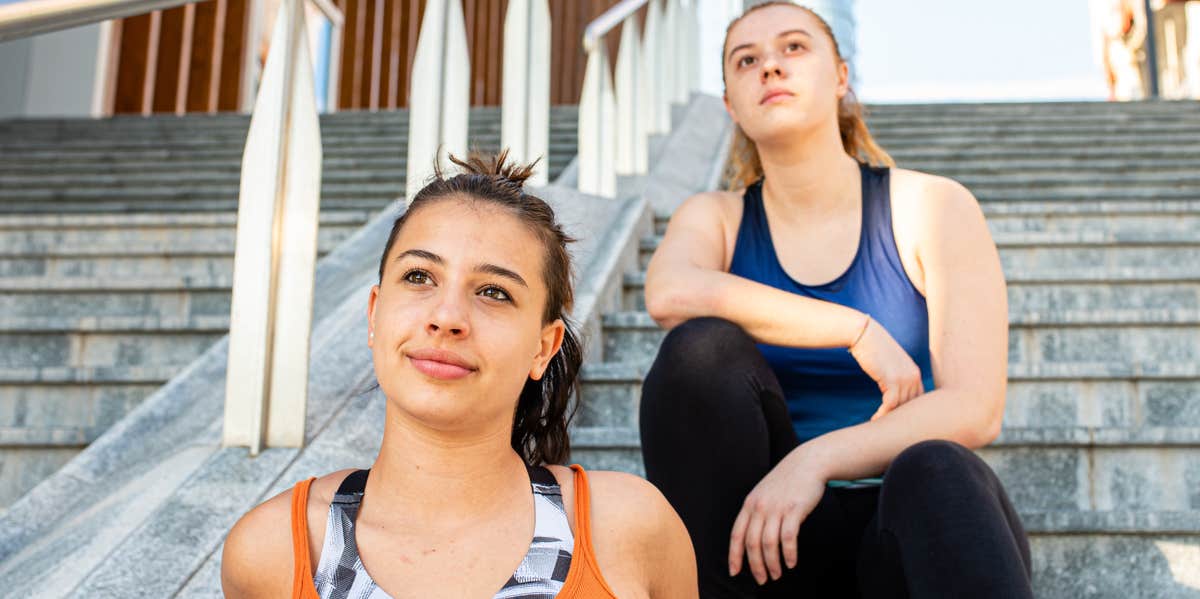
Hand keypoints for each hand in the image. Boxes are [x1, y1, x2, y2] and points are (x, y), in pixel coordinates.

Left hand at [728, 448, 825, 584]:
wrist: (807, 463)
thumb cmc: (786, 482)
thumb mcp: (763, 494)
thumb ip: (756, 513)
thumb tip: (751, 540)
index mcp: (749, 505)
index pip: (736, 535)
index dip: (734, 556)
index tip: (734, 572)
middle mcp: (760, 507)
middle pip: (752, 543)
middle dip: (755, 566)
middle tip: (762, 580)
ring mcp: (777, 508)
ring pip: (769, 543)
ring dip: (772, 563)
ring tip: (777, 574)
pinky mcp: (794, 510)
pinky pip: (788, 538)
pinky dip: (788, 554)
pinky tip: (791, 563)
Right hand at [848, 316, 924, 420]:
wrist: (865, 334)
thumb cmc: (874, 347)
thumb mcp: (890, 362)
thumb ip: (895, 375)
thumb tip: (891, 389)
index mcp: (915, 372)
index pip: (918, 399)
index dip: (910, 412)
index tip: (900, 423)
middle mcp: (914, 376)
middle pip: (911, 405)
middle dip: (902, 418)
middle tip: (893, 431)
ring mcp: (905, 378)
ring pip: (901, 406)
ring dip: (890, 418)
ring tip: (880, 427)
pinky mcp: (893, 380)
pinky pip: (890, 404)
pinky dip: (882, 414)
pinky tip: (874, 419)